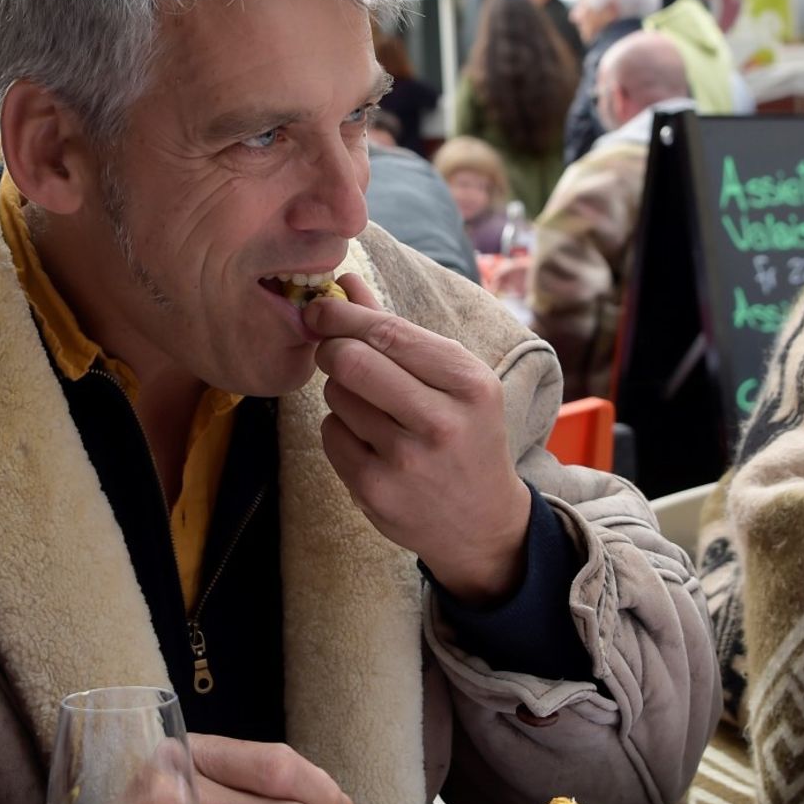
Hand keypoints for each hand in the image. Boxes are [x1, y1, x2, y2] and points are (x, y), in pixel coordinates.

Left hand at [303, 273, 531, 603]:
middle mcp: (441, 421)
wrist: (483, 522)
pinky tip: (367, 438)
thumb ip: (397, 330)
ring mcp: (406, 461)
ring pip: (337, 397)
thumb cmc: (466, 433)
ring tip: (369, 404)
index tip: (320, 308)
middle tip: (333, 350)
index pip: (389, 332)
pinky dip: (339, 427)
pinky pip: (331, 434)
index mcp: (469, 383)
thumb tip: (345, 281)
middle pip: (352, 361)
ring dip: (340, 391)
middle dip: (331, 348)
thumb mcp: (453, 379)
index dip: (343, 314)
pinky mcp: (376, 491)